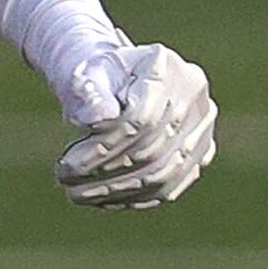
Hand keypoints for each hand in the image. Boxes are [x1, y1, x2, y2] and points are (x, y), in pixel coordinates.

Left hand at [54, 42, 216, 209]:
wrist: (115, 78)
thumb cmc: (95, 75)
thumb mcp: (84, 74)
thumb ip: (89, 93)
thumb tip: (96, 119)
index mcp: (167, 67)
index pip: (140, 120)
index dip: (103, 147)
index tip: (66, 162)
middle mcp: (195, 96)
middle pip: (153, 148)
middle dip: (104, 170)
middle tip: (64, 179)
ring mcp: (203, 125)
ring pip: (165, 172)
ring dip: (117, 191)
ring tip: (78, 195)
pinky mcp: (200, 151)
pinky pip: (172, 184)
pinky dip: (136, 198)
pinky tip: (103, 201)